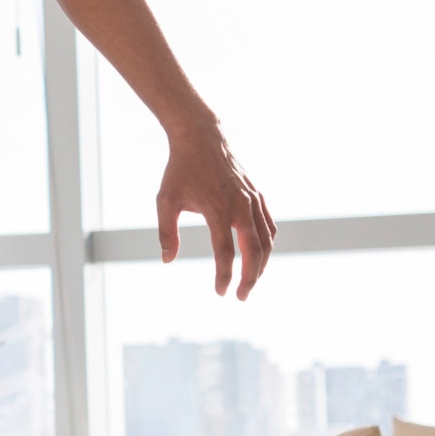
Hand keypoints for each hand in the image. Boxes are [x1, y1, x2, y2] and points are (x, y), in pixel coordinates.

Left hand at [158, 126, 275, 297]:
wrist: (201, 138)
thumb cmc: (179, 170)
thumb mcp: (165, 201)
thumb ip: (167, 233)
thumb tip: (168, 261)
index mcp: (218, 210)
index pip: (225, 252)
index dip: (224, 276)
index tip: (220, 292)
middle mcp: (241, 206)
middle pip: (254, 251)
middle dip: (250, 278)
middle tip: (241, 296)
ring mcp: (253, 200)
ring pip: (267, 240)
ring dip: (262, 264)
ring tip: (251, 281)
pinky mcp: (257, 195)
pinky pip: (269, 225)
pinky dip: (267, 244)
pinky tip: (259, 257)